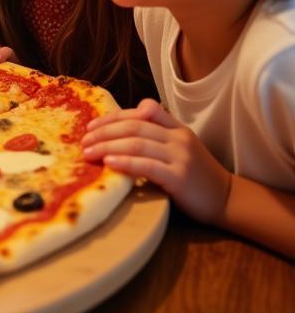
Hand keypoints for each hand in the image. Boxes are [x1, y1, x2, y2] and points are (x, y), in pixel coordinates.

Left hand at [81, 99, 232, 222]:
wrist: (228, 200)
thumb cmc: (198, 175)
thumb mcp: (180, 147)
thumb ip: (156, 135)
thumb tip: (119, 130)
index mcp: (176, 128)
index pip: (142, 112)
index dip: (114, 116)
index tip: (93, 126)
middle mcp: (178, 138)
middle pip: (134, 127)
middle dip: (104, 132)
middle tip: (84, 141)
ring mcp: (180, 157)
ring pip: (137, 143)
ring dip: (108, 146)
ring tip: (88, 152)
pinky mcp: (179, 177)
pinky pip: (147, 165)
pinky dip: (125, 161)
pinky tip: (109, 162)